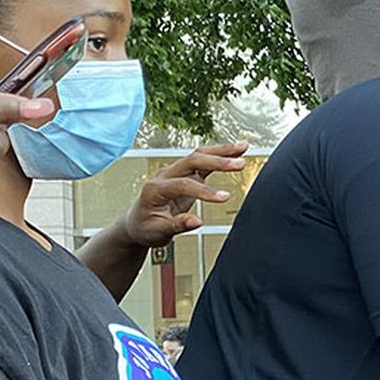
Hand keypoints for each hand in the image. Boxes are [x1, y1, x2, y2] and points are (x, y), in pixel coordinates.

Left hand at [118, 141, 247, 248]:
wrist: (137, 223)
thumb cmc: (145, 228)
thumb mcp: (159, 232)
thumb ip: (178, 225)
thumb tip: (198, 221)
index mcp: (155, 188)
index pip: (183, 184)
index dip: (205, 191)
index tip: (224, 198)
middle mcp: (164, 175)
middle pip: (192, 160)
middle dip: (217, 161)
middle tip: (239, 163)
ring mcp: (175, 172)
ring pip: (199, 155)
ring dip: (221, 151)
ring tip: (243, 147)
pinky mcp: (185, 174)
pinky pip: (203, 160)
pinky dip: (220, 154)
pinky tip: (236, 152)